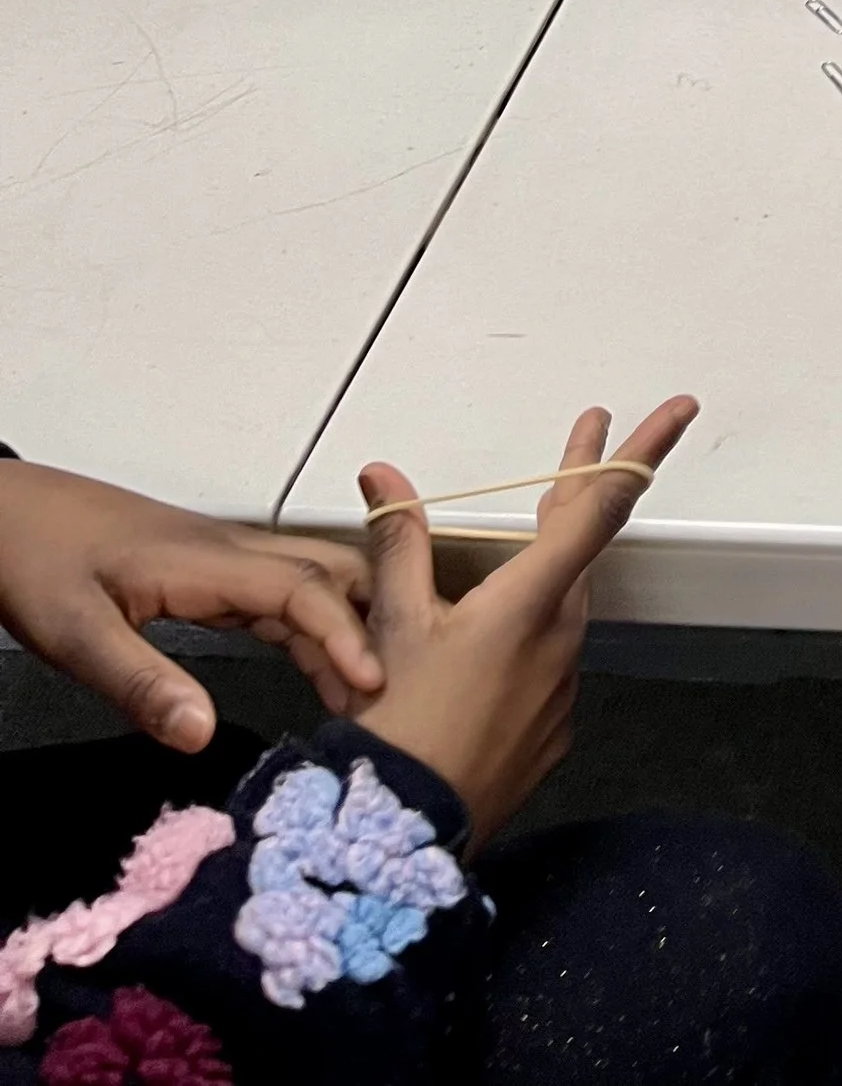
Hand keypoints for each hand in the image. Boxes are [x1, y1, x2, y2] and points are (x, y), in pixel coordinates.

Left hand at [0, 463, 380, 752]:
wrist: (8, 513)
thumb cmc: (36, 558)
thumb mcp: (75, 632)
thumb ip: (141, 682)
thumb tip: (201, 734)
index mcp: (207, 562)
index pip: (302, 591)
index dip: (346, 635)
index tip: (374, 681)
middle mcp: (227, 553)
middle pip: (329, 573)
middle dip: (374, 620)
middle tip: (398, 686)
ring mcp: (218, 560)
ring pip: (309, 582)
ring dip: (346, 624)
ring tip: (369, 686)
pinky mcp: (204, 572)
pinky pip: (278, 595)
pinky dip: (311, 627)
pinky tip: (317, 662)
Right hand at [356, 398, 697, 841]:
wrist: (406, 841)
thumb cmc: (400, 729)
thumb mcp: (393, 626)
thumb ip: (400, 542)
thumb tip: (386, 476)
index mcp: (530, 600)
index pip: (600, 507)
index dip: (641, 451)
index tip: (677, 410)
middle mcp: (562, 636)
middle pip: (581, 545)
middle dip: (580, 489)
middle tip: (588, 436)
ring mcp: (564, 684)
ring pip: (562, 602)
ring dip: (547, 565)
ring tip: (530, 528)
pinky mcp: (555, 724)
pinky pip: (549, 659)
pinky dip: (527, 634)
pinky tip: (485, 644)